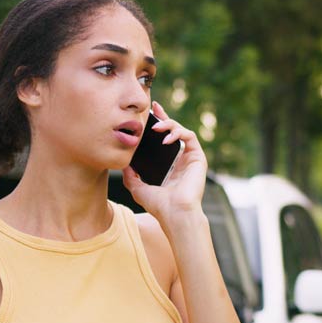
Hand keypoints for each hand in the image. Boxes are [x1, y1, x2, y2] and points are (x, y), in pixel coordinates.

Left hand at [124, 102, 206, 220]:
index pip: (164, 140)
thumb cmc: (160, 206)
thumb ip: (131, 176)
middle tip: (154, 108)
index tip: (149, 115)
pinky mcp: (198, 157)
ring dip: (169, 125)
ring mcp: (191, 158)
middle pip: (174, 131)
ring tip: (157, 127)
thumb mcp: (138, 189)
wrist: (175, 214)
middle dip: (164, 117)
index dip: (158, 125)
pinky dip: (178, 133)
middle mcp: (182, 160)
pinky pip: (189, 137)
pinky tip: (166, 139)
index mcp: (170, 166)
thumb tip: (123, 163)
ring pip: (182, 131)